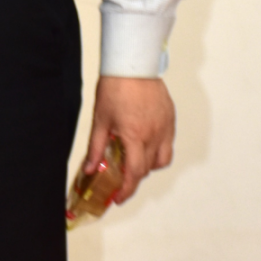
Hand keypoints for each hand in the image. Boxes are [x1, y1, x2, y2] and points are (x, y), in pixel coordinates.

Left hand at [82, 76, 174, 202]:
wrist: (132, 63)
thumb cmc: (115, 87)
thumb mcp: (101, 119)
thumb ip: (96, 148)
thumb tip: (90, 169)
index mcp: (135, 136)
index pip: (134, 174)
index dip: (126, 190)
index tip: (118, 197)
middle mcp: (154, 135)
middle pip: (148, 169)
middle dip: (134, 176)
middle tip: (121, 176)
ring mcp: (165, 127)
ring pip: (162, 159)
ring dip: (149, 165)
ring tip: (134, 158)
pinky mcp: (170, 118)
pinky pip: (168, 143)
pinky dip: (158, 149)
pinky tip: (145, 142)